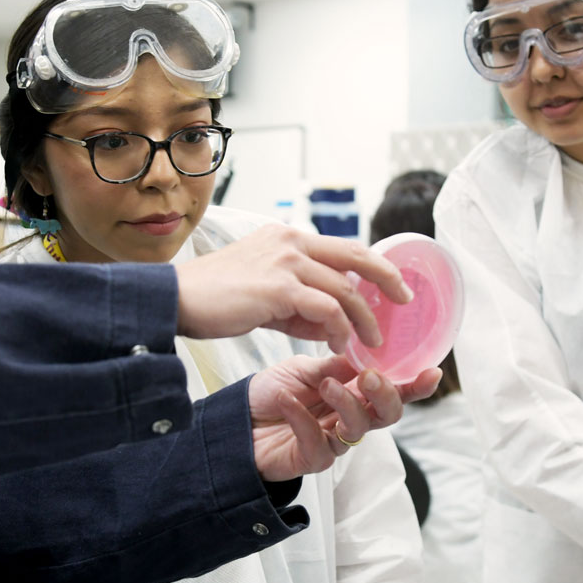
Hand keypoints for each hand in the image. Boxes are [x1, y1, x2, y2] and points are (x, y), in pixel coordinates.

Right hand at [174, 225, 410, 357]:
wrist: (176, 300)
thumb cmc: (216, 300)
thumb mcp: (266, 296)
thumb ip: (300, 304)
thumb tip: (333, 324)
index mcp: (287, 237)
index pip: (342, 248)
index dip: (372, 266)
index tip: (392, 285)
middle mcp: (290, 242)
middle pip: (356, 256)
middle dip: (387, 278)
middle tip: (405, 299)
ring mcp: (285, 262)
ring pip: (344, 288)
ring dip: (363, 319)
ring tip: (370, 343)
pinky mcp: (279, 288)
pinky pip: (326, 308)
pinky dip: (340, 329)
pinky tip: (340, 345)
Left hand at [246, 354, 443, 482]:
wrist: (233, 420)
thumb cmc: (269, 393)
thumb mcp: (301, 369)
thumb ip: (333, 365)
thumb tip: (362, 353)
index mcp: (352, 393)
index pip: (391, 391)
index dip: (414, 386)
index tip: (432, 372)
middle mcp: (349, 418)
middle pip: (386, 415)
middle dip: (385, 395)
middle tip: (368, 377)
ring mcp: (332, 442)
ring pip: (358, 429)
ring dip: (345, 403)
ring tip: (324, 384)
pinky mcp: (312, 459)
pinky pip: (318, 442)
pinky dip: (303, 419)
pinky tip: (287, 402)